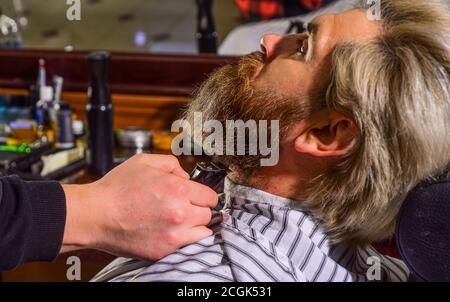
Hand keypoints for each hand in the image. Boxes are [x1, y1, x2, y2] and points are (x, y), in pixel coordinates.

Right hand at [61, 154, 217, 259]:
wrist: (95, 215)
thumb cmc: (116, 188)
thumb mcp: (144, 162)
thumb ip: (172, 164)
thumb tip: (186, 177)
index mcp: (177, 190)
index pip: (210, 196)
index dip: (203, 194)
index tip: (196, 196)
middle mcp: (179, 213)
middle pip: (207, 214)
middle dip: (197, 209)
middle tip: (182, 207)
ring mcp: (173, 235)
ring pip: (202, 233)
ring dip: (194, 226)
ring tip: (178, 221)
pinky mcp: (164, 251)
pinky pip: (188, 247)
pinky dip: (184, 241)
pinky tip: (170, 232)